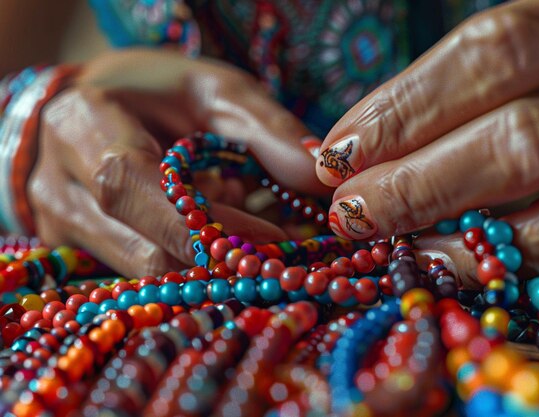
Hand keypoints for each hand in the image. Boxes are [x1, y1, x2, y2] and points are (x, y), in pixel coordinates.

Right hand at [29, 49, 326, 276]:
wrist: (90, 110)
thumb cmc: (151, 93)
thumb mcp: (209, 90)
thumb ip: (261, 128)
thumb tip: (318, 173)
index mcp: (77, 124)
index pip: (130, 184)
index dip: (203, 221)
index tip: (272, 238)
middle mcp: (54, 187)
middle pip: (144, 252)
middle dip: (224, 258)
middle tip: (283, 247)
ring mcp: (60, 231)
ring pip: (150, 277)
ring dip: (215, 265)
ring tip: (252, 229)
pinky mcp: (81, 258)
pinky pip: (148, 278)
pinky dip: (196, 265)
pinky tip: (218, 236)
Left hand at [316, 0, 538, 279]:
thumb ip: (476, 88)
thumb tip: (361, 142)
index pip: (496, 50)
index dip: (406, 104)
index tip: (337, 150)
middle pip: (519, 129)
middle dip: (417, 176)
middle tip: (350, 207)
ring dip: (456, 222)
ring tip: (396, 237)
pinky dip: (516, 253)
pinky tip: (461, 255)